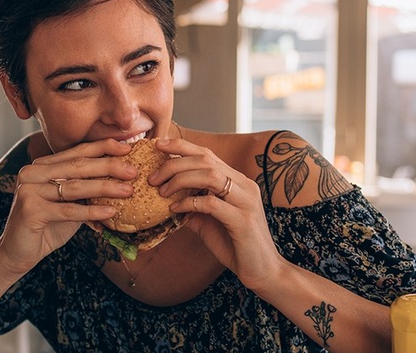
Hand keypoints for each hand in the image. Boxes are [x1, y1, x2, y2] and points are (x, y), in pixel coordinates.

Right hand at [0, 139, 136, 275]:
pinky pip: (68, 210)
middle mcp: (33, 173)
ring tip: (129, 190)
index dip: (104, 148)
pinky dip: (92, 212)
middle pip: (78, 166)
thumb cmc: (48, 226)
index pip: (77, 152)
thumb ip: (85, 188)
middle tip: (134, 171)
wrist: (18, 253)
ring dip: (106, 188)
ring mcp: (29, 190)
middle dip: (110, 167)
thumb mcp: (69, 202)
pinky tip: (111, 213)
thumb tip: (122, 175)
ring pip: (75, 187)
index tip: (129, 148)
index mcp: (42, 166)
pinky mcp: (30, 210)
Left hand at [149, 138, 287, 292]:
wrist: (262, 271)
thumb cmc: (236, 246)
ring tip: (162, 191)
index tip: (159, 145)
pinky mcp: (243, 220)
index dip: (182, 146)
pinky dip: (189, 202)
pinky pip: (211, 203)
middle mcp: (245, 186)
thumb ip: (194, 209)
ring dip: (180, 180)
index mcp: (238, 182)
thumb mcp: (210, 223)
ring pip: (210, 176)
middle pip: (206, 160)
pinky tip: (175, 209)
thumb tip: (170, 201)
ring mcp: (246, 201)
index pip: (208, 155)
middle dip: (175, 164)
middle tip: (153, 177)